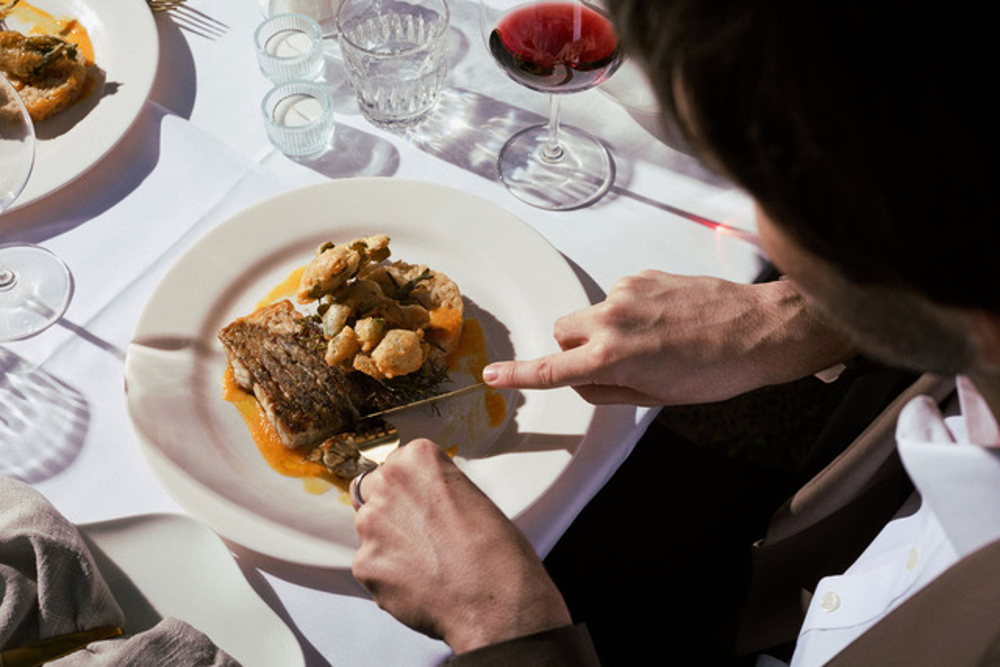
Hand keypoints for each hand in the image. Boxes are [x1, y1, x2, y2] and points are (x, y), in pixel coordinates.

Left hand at [351, 440, 570, 653]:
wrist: (496, 600)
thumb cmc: (497, 551)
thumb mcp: (472, 496)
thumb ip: (435, 491)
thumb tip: (422, 504)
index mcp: (418, 458)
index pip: (398, 462)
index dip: (412, 487)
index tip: (423, 502)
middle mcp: (388, 484)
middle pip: (373, 490)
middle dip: (391, 509)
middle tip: (420, 533)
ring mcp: (371, 524)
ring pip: (369, 528)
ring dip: (388, 542)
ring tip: (424, 563)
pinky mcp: (364, 563)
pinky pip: (370, 564)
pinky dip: (388, 574)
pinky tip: (417, 582)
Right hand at [482, 271, 853, 404]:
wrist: (758, 329)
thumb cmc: (716, 370)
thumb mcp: (657, 397)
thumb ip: (608, 390)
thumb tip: (582, 382)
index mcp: (614, 358)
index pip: (551, 370)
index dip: (518, 375)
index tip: (493, 375)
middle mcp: (613, 320)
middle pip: (562, 331)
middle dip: (574, 348)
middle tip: (610, 361)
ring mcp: (626, 292)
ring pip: (592, 313)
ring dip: (607, 328)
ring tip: (653, 340)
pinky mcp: (641, 275)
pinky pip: (618, 296)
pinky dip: (630, 310)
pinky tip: (664, 320)